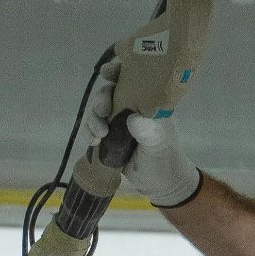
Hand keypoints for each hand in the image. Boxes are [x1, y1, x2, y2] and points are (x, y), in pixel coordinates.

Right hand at [82, 58, 201, 206]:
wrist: (160, 183)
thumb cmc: (166, 157)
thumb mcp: (160, 144)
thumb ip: (149, 132)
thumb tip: (133, 119)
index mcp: (147, 102)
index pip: (132, 79)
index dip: (118, 71)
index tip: (107, 72)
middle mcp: (131, 108)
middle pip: (110, 94)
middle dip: (101, 100)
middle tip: (103, 112)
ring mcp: (118, 122)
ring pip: (98, 111)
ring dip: (93, 119)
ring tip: (98, 135)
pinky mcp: (108, 138)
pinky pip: (93, 129)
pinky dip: (88, 132)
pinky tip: (92, 141)